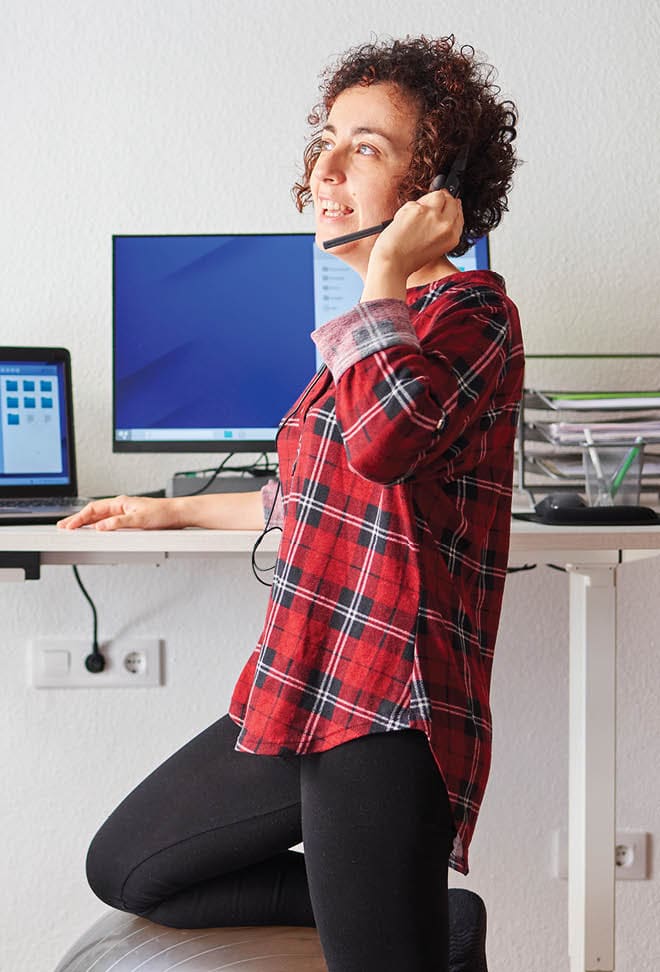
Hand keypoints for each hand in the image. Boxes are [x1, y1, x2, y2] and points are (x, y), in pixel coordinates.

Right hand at [57, 495, 183, 530]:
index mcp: (121, 503)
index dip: (79, 518)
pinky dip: (99, 527)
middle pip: (94, 513)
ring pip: (101, 518)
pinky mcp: (132, 520)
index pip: (93, 509)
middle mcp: (122, 506)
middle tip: (63, 526)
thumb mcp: (139, 520)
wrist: (179, 514)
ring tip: (75, 529)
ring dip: (87, 523)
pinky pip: (109, 523)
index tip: (68, 526)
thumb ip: (118, 523)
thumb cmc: (164, 513)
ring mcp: (126, 513)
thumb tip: (101, 527)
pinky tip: (96, 532)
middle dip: (78, 520)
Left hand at [369, 189, 463, 282]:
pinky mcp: (418, 209)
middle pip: (452, 201)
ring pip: (438, 195)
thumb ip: (442, 230)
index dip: (453, 208)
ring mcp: (432, 215)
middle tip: (433, 204)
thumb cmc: (408, 260)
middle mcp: (445, 225)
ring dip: (429, 200)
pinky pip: (418, 201)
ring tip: (418, 213)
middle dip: (444, 200)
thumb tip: (442, 212)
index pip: (459, 215)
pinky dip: (411, 207)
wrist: (392, 262)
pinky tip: (405, 219)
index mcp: (451, 237)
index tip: (448, 206)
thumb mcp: (435, 248)